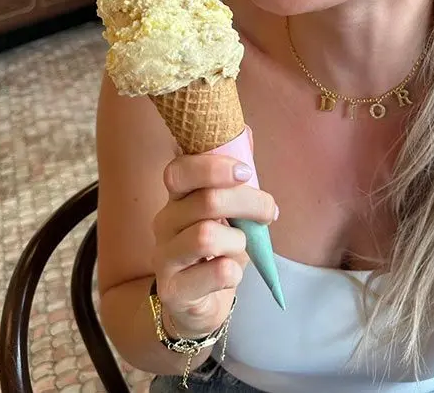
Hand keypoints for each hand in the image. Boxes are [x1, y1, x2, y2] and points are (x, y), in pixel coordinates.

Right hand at [152, 154, 277, 336]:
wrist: (200, 302)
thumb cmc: (219, 247)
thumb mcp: (229, 208)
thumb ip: (235, 173)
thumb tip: (246, 131)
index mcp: (177, 197)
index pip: (179, 170)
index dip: (214, 167)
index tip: (247, 172)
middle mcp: (164, 223)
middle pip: (206, 200)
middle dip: (249, 202)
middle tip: (269, 212)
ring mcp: (165, 258)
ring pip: (206, 236)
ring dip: (237, 240)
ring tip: (240, 247)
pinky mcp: (173, 291)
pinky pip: (214, 273)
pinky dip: (233, 271)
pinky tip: (231, 272)